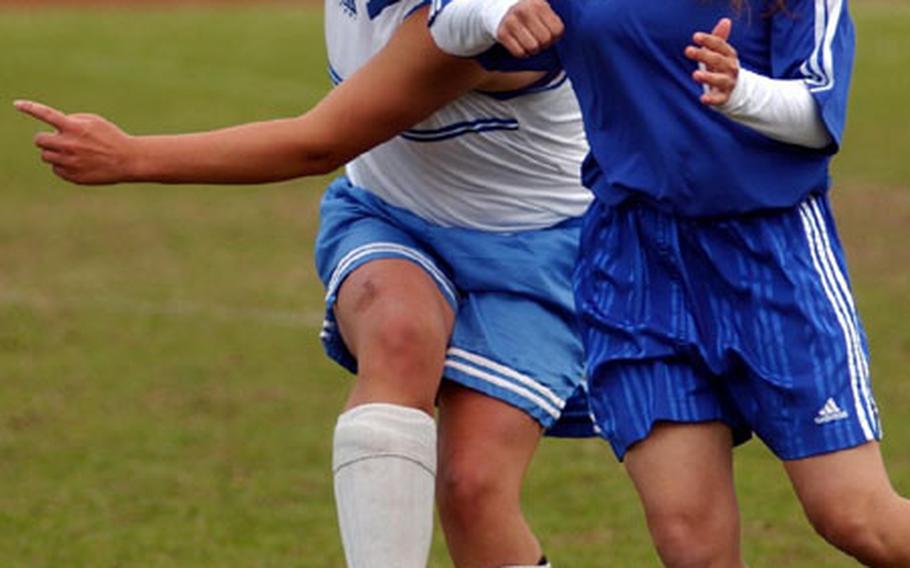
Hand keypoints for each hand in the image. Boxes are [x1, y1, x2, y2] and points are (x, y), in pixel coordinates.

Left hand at [14, 99, 135, 184]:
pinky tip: (80, 164)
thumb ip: (71, 120)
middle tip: (59, 141)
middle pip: (39, 140)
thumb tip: (55, 127)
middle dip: (47, 140)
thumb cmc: (112, 138)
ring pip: (46, 157)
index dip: (29, 108)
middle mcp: (68, 145)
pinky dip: (63, 166)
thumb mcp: (94, 121)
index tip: (17, 104)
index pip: (45, 114)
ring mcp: (69, 162)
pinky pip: (56, 170)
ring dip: (54, 153)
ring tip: (73, 153)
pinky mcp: (73, 176)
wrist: (128, 161)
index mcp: (73, 128)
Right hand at [497, 0, 563, 57]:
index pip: (557, 30)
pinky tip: (522, 46)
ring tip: (531, 43)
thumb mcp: (541, 8)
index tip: (550, 35)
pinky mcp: (502, 34)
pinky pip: (519, 53)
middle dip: (544, 44)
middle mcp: (524, 11)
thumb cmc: (528, 13)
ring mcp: (511, 22)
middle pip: (545, 40)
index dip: (556, 37)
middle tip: (540, 40)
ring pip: (533, 47)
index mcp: (538, 4)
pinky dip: (523, 53)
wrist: (500, 9)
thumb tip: (558, 37)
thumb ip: (552, 20)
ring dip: (534, 50)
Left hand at [684, 18, 738, 105]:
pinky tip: (702, 98)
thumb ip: (719, 39)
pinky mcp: (724, 97)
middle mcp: (730, 68)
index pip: (720, 45)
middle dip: (703, 55)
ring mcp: (728, 83)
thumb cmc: (721, 68)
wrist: (735, 90)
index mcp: (729, 56)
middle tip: (687, 50)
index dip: (709, 40)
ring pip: (719, 79)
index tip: (695, 37)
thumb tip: (725, 21)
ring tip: (695, 75)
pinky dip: (711, 99)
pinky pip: (718, 99)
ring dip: (708, 77)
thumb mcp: (720, 53)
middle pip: (718, 60)